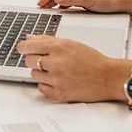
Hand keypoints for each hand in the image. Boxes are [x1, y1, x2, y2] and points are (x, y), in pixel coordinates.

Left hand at [16, 35, 131, 102]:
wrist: (108, 77)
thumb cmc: (92, 60)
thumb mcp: (70, 43)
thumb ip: (48, 40)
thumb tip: (29, 38)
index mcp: (58, 47)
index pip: (27, 46)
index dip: (23, 48)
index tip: (23, 49)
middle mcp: (56, 63)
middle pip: (28, 61)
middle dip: (34, 60)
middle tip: (46, 61)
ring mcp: (57, 80)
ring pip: (33, 75)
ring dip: (41, 73)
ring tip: (55, 71)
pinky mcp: (60, 94)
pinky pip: (41, 89)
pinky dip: (46, 85)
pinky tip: (57, 81)